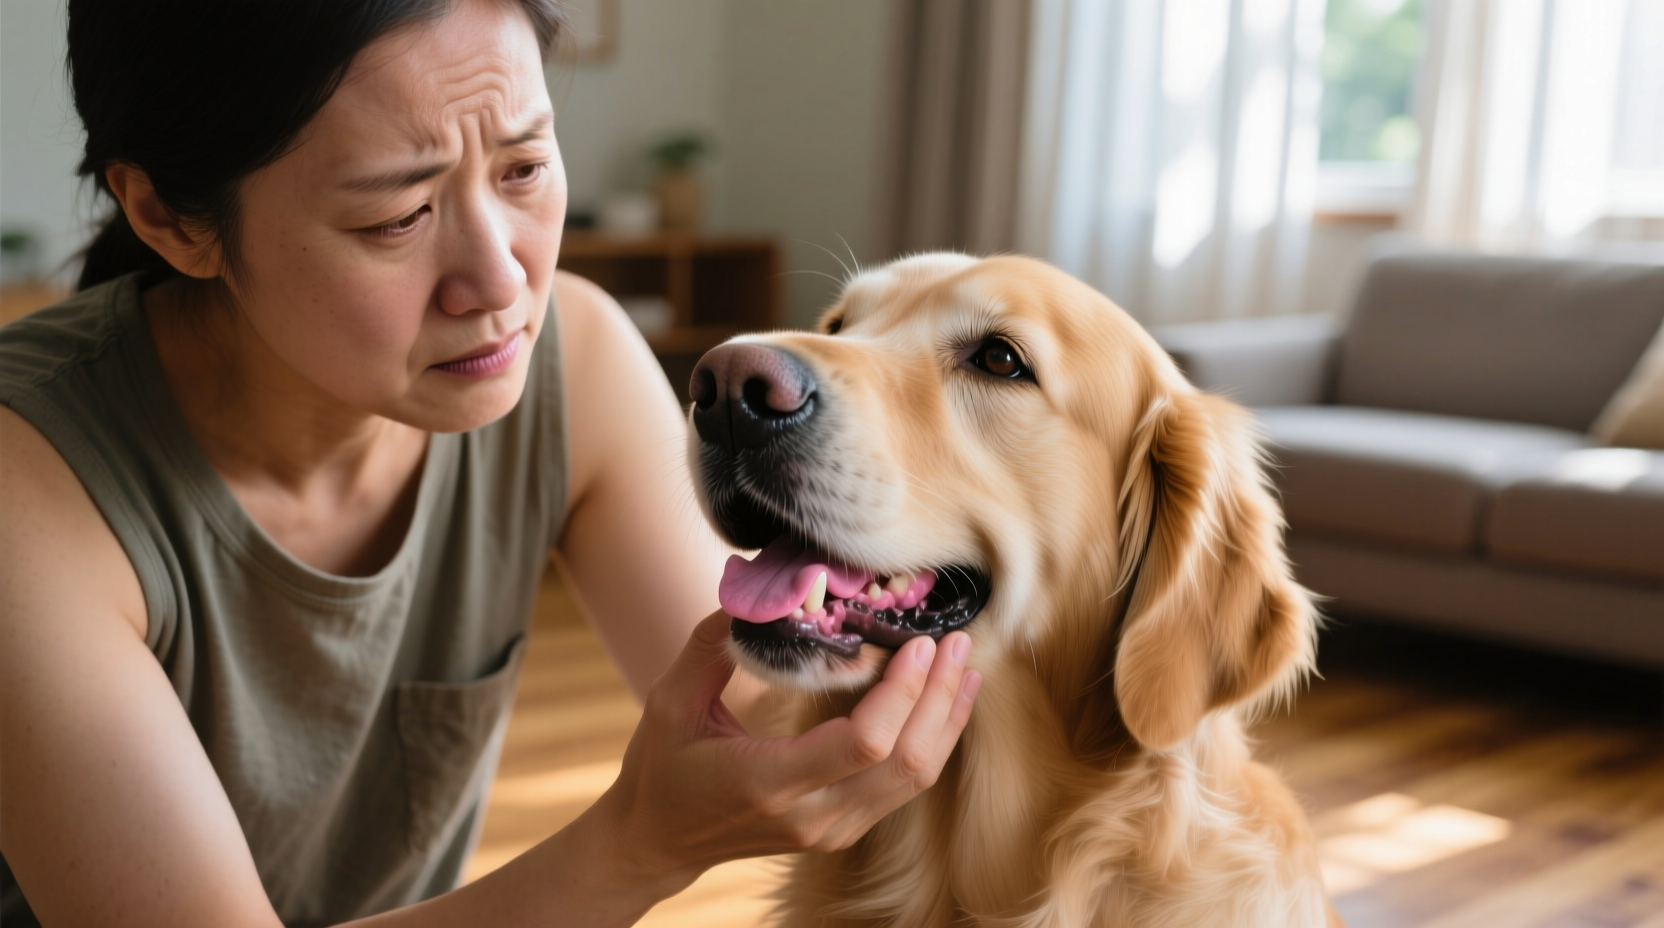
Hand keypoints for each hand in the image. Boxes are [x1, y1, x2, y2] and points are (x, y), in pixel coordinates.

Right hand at [591, 610, 980, 887]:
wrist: (657, 840)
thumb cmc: (660, 766)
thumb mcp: (668, 701)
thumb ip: (710, 646)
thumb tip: (754, 592)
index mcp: (767, 783)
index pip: (862, 745)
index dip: (903, 693)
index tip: (919, 642)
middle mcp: (811, 816)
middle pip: (904, 763)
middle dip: (939, 699)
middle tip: (957, 641)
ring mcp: (832, 830)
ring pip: (915, 780)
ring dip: (946, 720)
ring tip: (966, 667)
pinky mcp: (843, 830)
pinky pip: (904, 787)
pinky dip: (932, 741)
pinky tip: (944, 703)